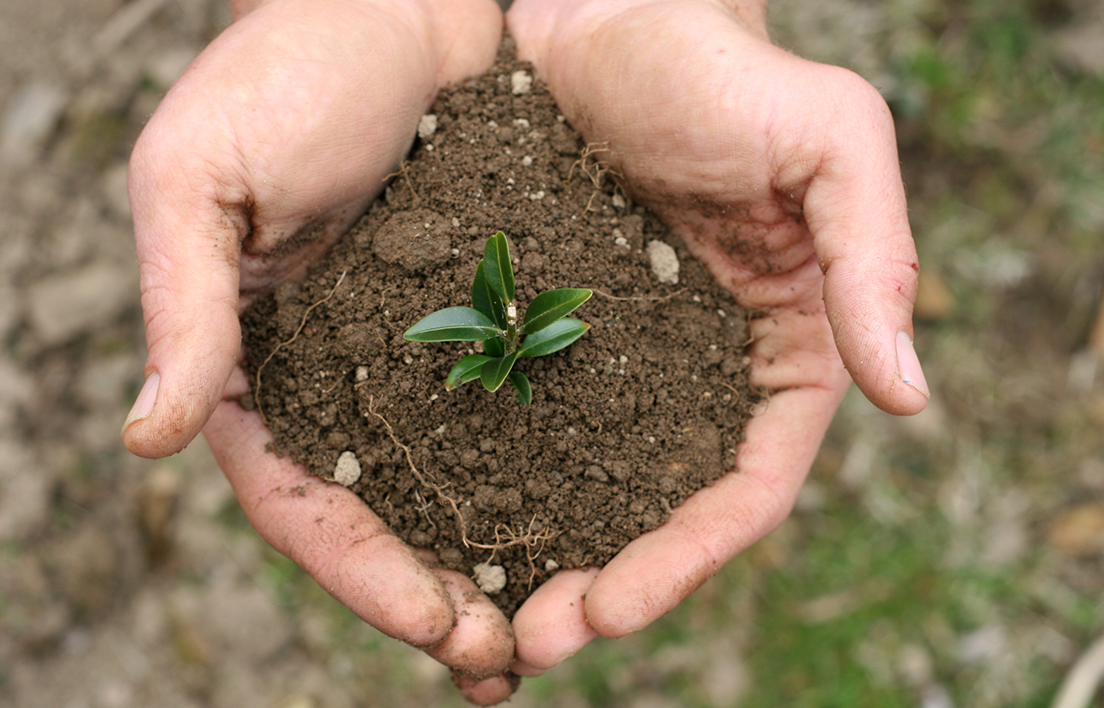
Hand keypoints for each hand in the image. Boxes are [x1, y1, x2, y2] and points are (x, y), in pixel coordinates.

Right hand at [123, 0, 518, 701]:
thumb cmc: (289, 68)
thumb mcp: (200, 175)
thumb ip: (182, 304)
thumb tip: (147, 437)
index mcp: (256, 363)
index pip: (301, 499)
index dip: (361, 572)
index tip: (434, 624)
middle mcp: (343, 377)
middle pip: (386, 517)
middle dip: (441, 595)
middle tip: (508, 660)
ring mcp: (421, 355)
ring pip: (461, 484)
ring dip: (504, 561)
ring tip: (560, 625)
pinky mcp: (494, 317)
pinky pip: (527, 413)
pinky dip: (556, 476)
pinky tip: (598, 522)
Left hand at [506, 0, 929, 674]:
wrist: (602, 14)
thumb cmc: (720, 66)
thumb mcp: (828, 139)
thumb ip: (873, 258)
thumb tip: (910, 393)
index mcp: (783, 349)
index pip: (749, 485)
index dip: (690, 558)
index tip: (614, 606)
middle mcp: (705, 373)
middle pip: (665, 510)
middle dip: (610, 586)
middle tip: (534, 642)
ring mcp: (626, 361)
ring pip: (594, 487)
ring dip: (549, 557)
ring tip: (486, 618)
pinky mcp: (551, 334)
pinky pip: (528, 426)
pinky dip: (502, 486)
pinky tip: (450, 522)